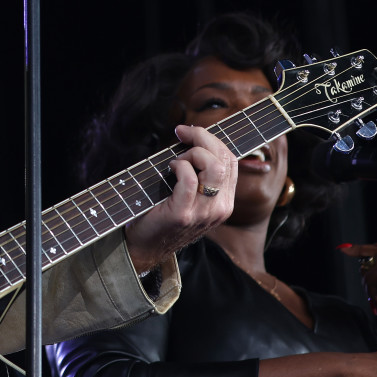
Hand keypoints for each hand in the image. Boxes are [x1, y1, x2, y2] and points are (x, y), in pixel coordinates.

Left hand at [124, 124, 236, 272]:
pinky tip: (170, 168)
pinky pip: (190, 180)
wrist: (145, 246)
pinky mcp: (183, 214)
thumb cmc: (162, 212)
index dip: (212, 139)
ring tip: (177, 159)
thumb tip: (191, 137)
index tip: (190, 131)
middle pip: (224, 159)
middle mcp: (220, 208)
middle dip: (203, 138)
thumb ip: (198, 172)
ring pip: (213, 167)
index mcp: (224, 201)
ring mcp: (204, 213)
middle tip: (181, 135)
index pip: (231, 161)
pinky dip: (179, 166)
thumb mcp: (189, 194)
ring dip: (192, 153)